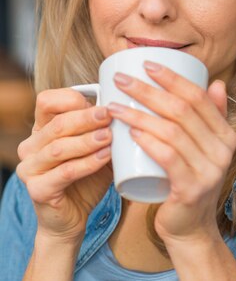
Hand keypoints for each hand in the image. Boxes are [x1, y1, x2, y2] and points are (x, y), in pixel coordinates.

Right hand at [15, 88, 112, 242]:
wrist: (73, 218)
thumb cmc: (87, 178)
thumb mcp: (98, 148)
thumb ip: (104, 128)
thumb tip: (126, 107)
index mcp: (42, 130)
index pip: (47, 101)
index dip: (72, 98)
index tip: (101, 102)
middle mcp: (31, 146)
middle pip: (57, 124)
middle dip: (86, 117)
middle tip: (110, 114)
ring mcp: (30, 168)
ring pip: (59, 148)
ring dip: (88, 140)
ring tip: (110, 136)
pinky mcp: (37, 190)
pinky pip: (64, 172)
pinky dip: (87, 163)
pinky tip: (105, 157)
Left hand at [107, 62, 235, 244]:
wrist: (190, 227)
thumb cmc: (188, 180)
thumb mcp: (204, 147)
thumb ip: (212, 117)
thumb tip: (217, 82)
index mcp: (226, 134)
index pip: (199, 97)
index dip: (172, 78)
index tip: (146, 64)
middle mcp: (223, 150)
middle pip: (182, 111)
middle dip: (148, 91)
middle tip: (121, 81)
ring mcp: (210, 170)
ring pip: (172, 132)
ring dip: (140, 115)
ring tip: (114, 107)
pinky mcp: (192, 189)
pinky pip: (169, 158)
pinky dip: (150, 143)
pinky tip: (131, 133)